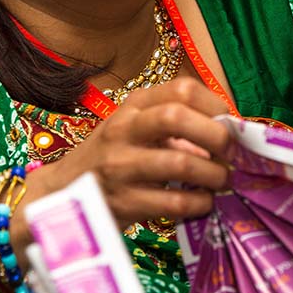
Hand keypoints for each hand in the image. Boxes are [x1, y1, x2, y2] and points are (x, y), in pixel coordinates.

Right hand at [26, 79, 231, 228]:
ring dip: (214, 175)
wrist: (60, 194)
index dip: (216, 106)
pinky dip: (199, 203)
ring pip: (181, 163)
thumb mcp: (135, 128)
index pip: (181, 88)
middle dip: (217, 136)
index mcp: (133, 105)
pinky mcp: (123, 202)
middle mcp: (124, 129)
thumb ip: (176, 125)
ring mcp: (120, 165)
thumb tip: (230, 134)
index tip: (231, 125)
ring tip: (222, 181)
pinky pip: (174, 202)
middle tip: (232, 154)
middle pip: (178, 116)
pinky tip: (202, 203)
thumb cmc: (111, 157)